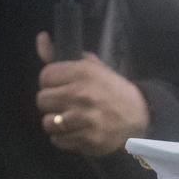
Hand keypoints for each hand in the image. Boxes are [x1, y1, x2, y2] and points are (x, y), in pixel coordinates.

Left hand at [35, 31, 150, 156]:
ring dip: (55, 123)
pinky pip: (58, 140)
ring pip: (47, 123)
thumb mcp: (91, 67)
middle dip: (50, 103)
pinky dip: (63, 138)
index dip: (49, 82)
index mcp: (83, 72)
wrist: (138, 116)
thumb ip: (61, 56)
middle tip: (63, 104)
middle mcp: (82, 94)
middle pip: (42, 100)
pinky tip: (75, 131)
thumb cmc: (110, 90)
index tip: (59, 86)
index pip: (45, 76)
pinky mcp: (86, 139)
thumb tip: (40, 38)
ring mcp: (84, 119)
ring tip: (68, 119)